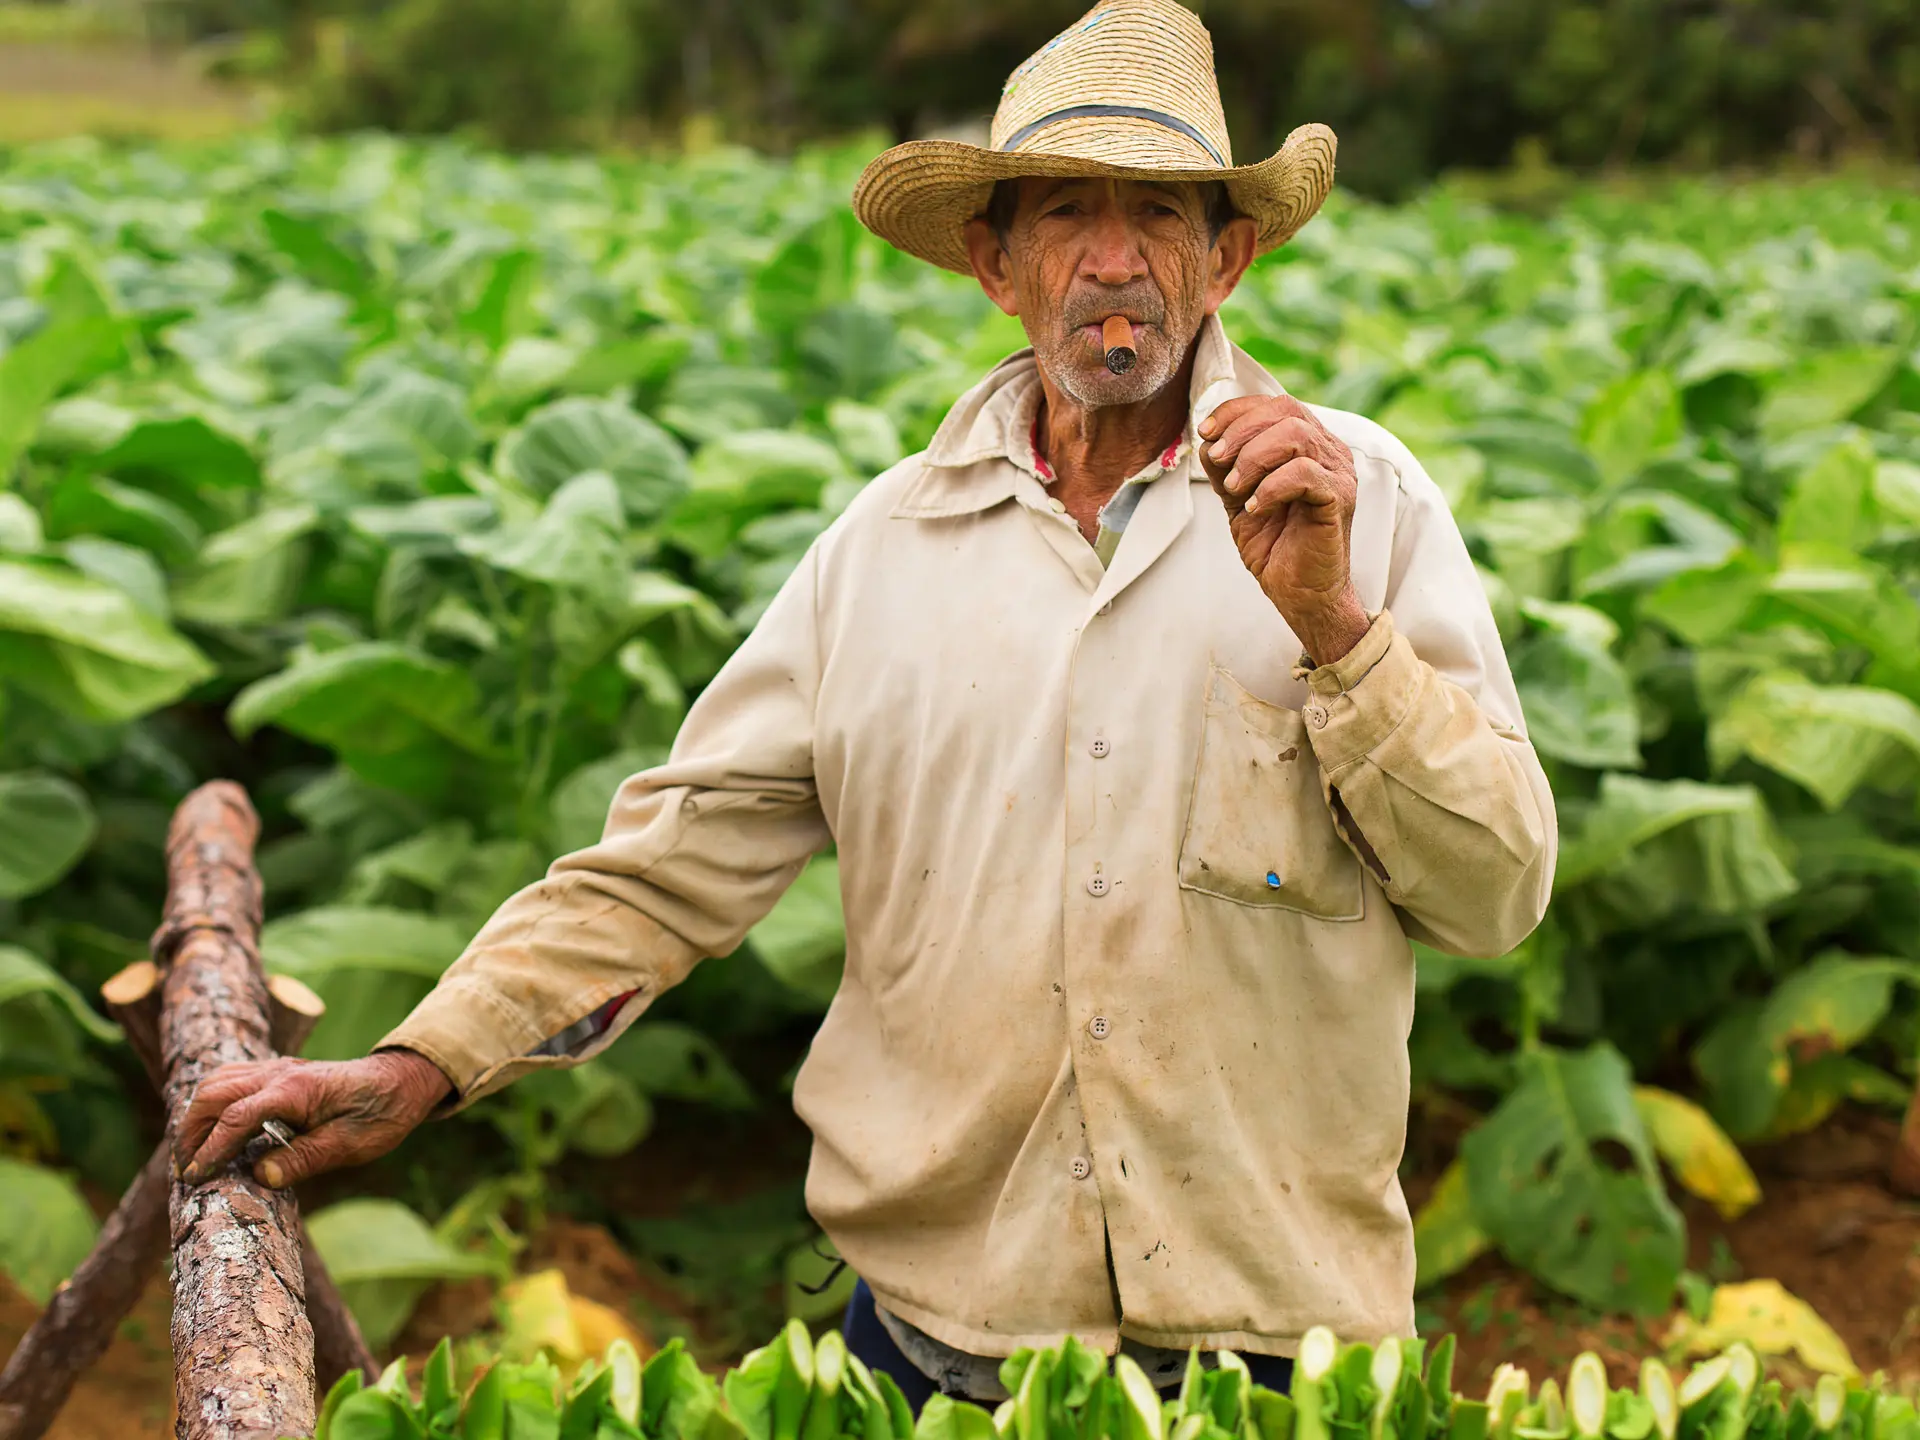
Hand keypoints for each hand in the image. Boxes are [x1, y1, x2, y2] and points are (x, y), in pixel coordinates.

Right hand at [174, 1049, 453, 1189]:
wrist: (402, 1081)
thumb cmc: (381, 1114)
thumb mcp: (351, 1144)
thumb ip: (305, 1158)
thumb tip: (260, 1176)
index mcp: (296, 1090)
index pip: (236, 1118)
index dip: (211, 1149)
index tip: (194, 1179)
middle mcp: (279, 1072)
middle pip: (213, 1093)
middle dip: (190, 1131)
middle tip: (184, 1170)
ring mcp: (276, 1068)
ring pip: (217, 1081)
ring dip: (196, 1115)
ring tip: (191, 1154)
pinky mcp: (278, 1072)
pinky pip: (231, 1079)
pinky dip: (211, 1103)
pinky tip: (212, 1129)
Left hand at [1198, 395, 1370, 664]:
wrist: (1300, 592)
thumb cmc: (1275, 544)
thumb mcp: (1239, 498)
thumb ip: (1226, 468)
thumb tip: (1207, 440)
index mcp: (1310, 444)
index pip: (1276, 405)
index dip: (1236, 411)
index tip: (1205, 433)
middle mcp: (1330, 451)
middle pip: (1285, 410)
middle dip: (1241, 431)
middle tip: (1217, 460)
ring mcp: (1338, 473)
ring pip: (1295, 435)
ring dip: (1253, 457)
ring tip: (1235, 489)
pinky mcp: (1339, 499)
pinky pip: (1303, 473)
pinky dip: (1270, 487)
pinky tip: (1254, 508)